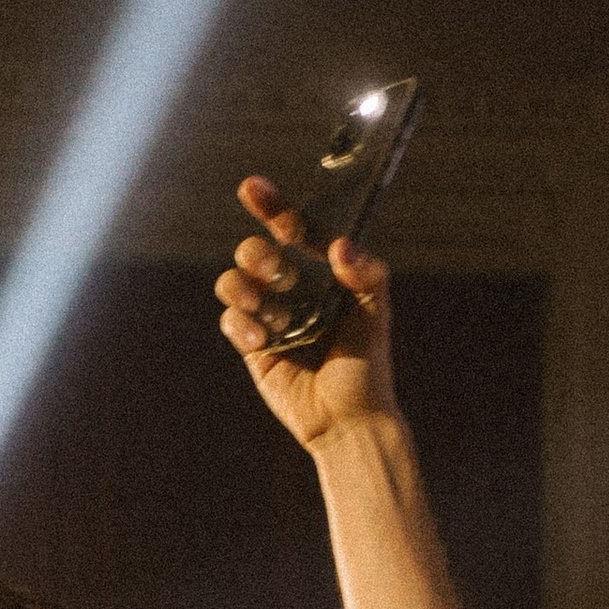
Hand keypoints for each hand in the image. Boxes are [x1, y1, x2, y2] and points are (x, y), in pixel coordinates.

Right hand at [216, 174, 396, 452]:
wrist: (350, 420)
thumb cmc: (368, 364)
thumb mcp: (377, 312)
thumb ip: (367, 272)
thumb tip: (340, 246)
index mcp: (320, 271)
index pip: (292, 228)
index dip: (272, 206)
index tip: (251, 188)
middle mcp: (292, 288)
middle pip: (255, 251)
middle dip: (259, 255)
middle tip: (279, 273)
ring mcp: (269, 315)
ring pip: (234, 281)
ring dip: (241, 285)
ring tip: (261, 303)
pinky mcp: (253, 346)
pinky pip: (231, 320)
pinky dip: (241, 324)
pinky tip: (262, 340)